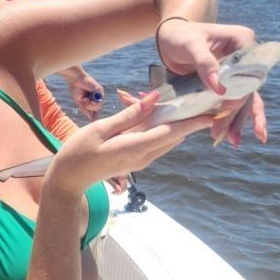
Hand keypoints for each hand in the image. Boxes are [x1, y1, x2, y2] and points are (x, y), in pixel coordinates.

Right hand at [44, 92, 210, 196]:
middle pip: (174, 135)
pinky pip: (155, 140)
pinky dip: (159, 126)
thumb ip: (130, 115)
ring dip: (174, 121)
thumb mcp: (101, 129)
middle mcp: (145, 156)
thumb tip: (154, 99)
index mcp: (137, 148)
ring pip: (166, 138)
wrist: (68, 181)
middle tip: (202, 99)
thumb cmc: (78, 152)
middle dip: (189, 119)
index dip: (193, 122)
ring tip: (184, 101)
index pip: (172, 132)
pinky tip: (154, 111)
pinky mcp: (136, 159)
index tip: (212, 112)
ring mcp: (141, 160)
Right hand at [60, 69, 104, 120]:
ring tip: (84, 100)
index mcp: (91, 99)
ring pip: (99, 106)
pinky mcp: (100, 90)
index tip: (93, 121)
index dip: (94, 115)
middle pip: (97, 109)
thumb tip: (90, 118)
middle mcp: (96, 97)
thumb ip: (85, 109)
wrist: (75, 79)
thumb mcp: (80, 102)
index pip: (95, 109)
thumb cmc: (76, 89)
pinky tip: (88, 99)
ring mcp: (99, 93)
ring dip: (91, 106)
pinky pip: (99, 101)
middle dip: (90, 109)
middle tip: (83, 103)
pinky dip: (93, 102)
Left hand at [152, 18, 268, 146]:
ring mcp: (238, 70)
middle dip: (239, 115)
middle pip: (248, 89)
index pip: (246, 74)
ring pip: (245, 99)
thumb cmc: (180, 36)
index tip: (223, 112)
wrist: (171, 38)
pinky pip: (234, 101)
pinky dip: (232, 118)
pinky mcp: (228, 81)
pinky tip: (230, 136)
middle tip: (230, 138)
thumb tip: (220, 89)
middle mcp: (245, 56)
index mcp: (243, 41)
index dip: (238, 95)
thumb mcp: (190, 46)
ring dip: (240, 121)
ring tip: (234, 142)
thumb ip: (205, 64)